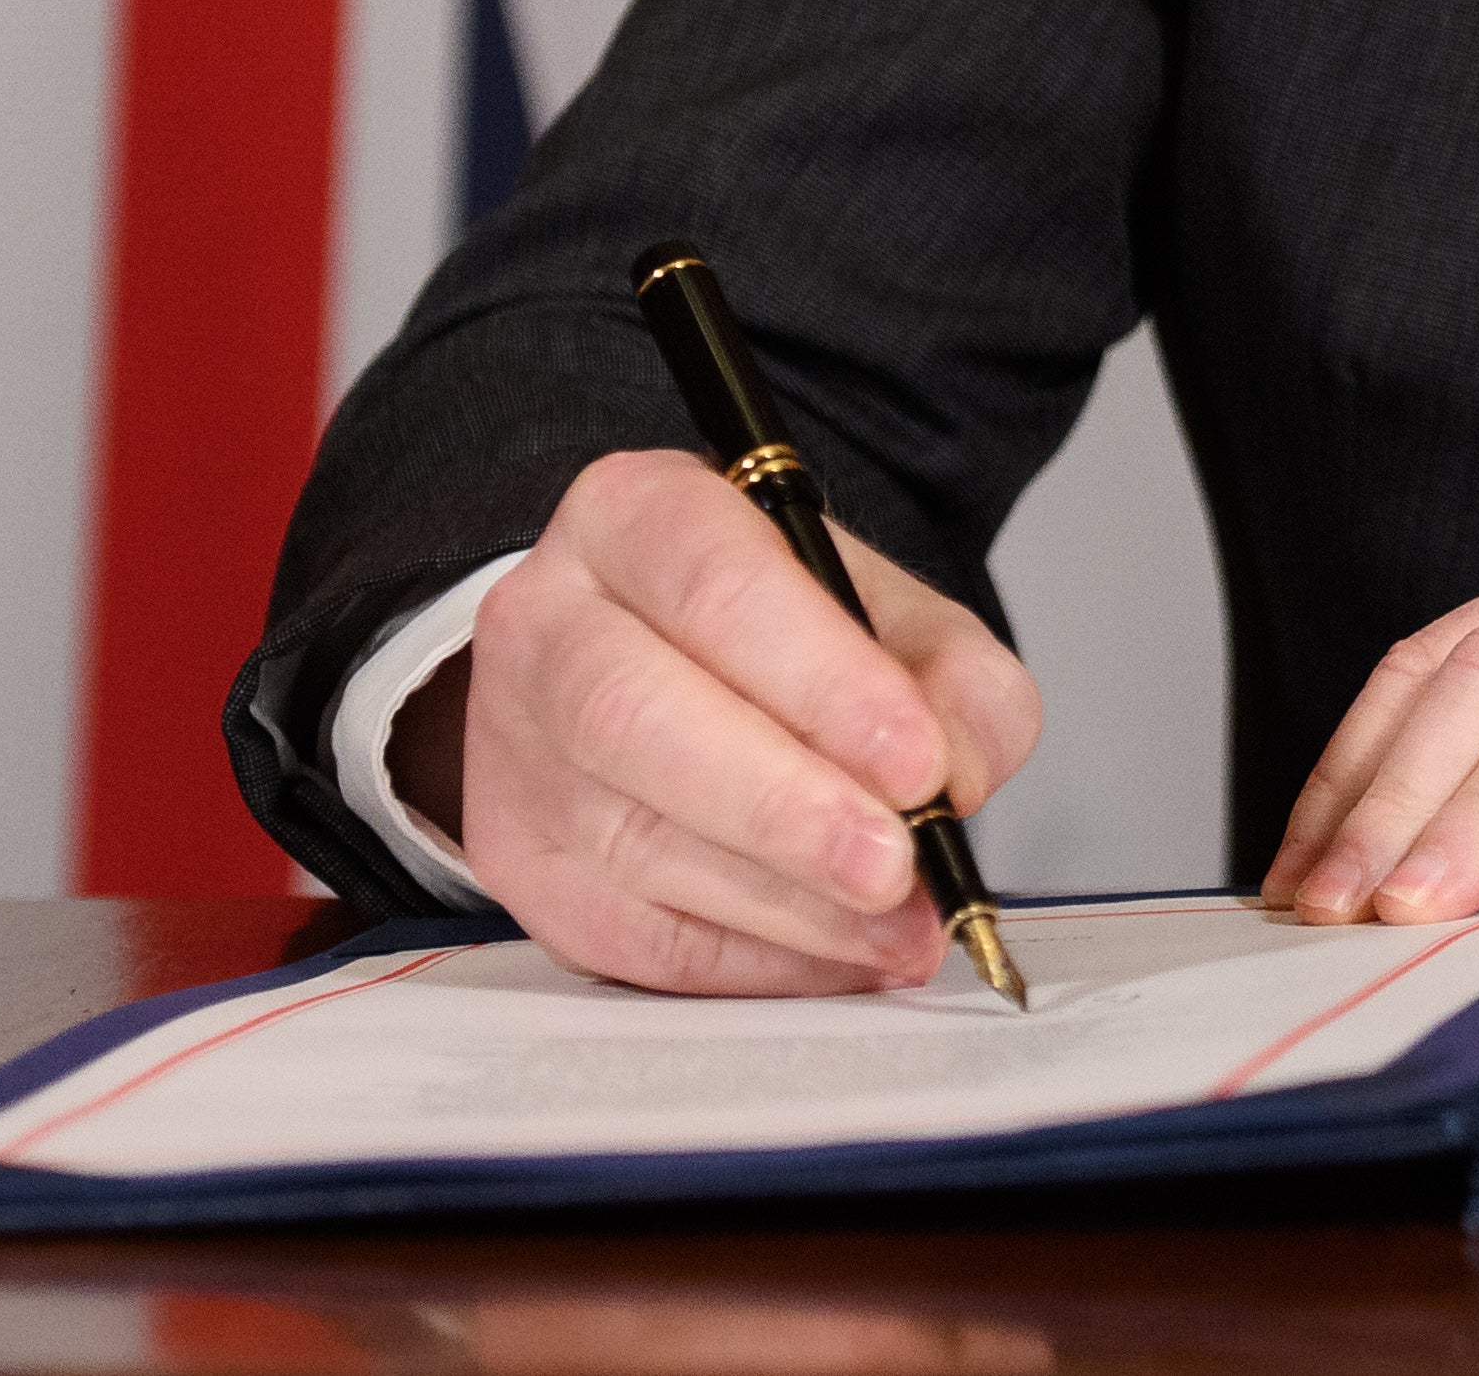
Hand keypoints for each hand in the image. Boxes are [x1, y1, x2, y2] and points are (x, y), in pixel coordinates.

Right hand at [442, 447, 1043, 994]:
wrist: (649, 663)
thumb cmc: (771, 632)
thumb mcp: (885, 608)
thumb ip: (952, 675)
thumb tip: (959, 775)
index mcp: (636, 518)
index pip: (717, 585)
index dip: (822, 681)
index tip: (918, 762)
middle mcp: (551, 625)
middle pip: (637, 718)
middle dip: (785, 808)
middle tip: (896, 864)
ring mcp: (520, 754)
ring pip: (636, 843)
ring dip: (789, 906)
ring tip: (898, 926)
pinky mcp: (524, 868)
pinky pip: (636, 940)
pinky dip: (755, 961)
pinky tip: (841, 956)